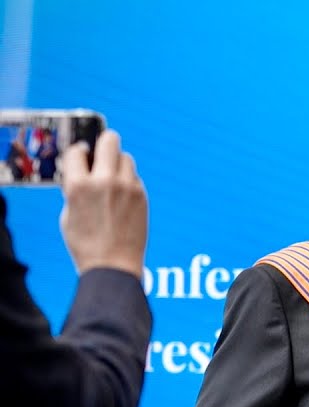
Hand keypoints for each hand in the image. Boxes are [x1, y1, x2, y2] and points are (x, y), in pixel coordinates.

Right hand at [58, 130, 147, 277]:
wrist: (113, 266)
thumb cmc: (85, 243)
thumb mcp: (68, 213)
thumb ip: (75, 187)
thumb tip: (81, 170)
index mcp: (78, 185)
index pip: (77, 150)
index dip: (78, 153)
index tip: (81, 156)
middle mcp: (104, 181)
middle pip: (110, 140)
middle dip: (103, 143)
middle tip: (101, 152)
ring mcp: (127, 187)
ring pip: (125, 157)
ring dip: (117, 163)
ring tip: (111, 179)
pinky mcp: (142, 196)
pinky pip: (134, 177)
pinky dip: (128, 181)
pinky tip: (121, 196)